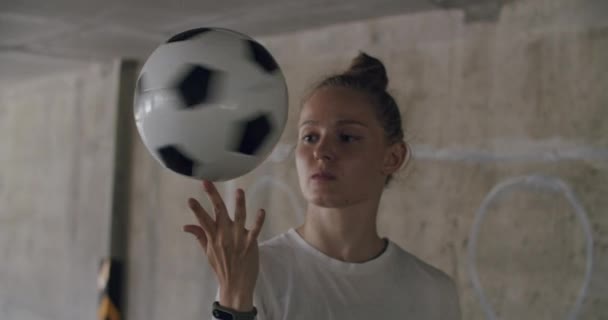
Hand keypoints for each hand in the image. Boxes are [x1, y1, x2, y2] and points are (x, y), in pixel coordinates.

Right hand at [183, 180, 265, 310]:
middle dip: (213, 196)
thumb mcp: (208, 252)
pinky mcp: (250, 244)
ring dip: (239, 204)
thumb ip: (200, 236)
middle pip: (219, 212)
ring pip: (239, 217)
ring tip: (239, 191)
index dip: (197, 209)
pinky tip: (261, 210)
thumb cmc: (222, 267)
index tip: (190, 199)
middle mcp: (225, 236)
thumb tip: (186, 226)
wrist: (236, 285)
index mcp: (214, 237)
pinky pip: (256, 230)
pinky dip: (259, 221)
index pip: (203, 220)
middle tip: (207, 182)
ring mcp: (238, 239)